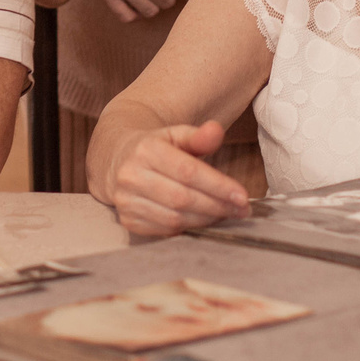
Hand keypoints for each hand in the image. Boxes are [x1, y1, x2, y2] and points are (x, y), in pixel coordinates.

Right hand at [99, 121, 250, 236]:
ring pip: (174, 218)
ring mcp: (126, 200)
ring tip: (226, 214)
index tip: (243, 196)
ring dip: (205, 220)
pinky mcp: (127, 219)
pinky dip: (188, 228)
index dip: (218, 186)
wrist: (116, 159)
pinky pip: (164, 230)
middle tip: (242, 209)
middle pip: (182, 198)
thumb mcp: (175, 134)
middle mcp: (131, 175)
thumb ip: (198, 136)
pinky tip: (203, 221)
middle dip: (217, 206)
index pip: (188, 172)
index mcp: (146, 150)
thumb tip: (216, 131)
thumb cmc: (155, 147)